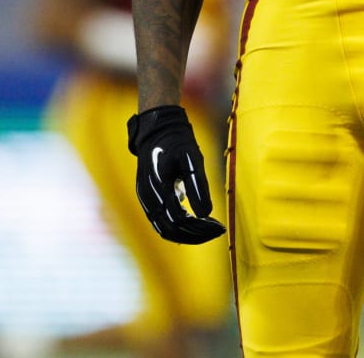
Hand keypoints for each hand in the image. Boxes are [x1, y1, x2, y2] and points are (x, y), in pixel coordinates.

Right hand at [127, 105, 225, 243]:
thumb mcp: (191, 158)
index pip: (179, 219)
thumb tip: (206, 213)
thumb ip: (197, 185)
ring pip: (163, 229)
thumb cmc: (176, 141)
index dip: (200, 227)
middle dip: (195, 234)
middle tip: (216, 231)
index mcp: (158, 186)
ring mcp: (145, 199)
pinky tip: (195, 224)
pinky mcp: (147, 199)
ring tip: (208, 230)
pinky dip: (177, 227)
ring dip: (187, 234)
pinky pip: (160, 221)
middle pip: (170, 229)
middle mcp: (147, 197)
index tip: (218, 226)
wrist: (156, 129)